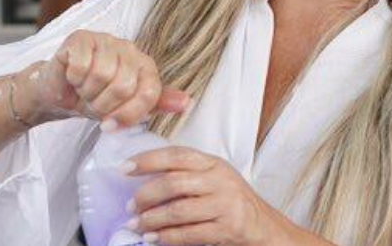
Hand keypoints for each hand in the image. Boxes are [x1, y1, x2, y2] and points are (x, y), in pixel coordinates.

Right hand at [17, 30, 190, 128]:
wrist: (61, 94)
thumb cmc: (96, 99)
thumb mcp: (127, 109)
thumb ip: (155, 104)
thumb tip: (186, 102)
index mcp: (145, 65)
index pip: (149, 92)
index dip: (129, 115)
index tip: (112, 125)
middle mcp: (129, 49)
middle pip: (124, 85)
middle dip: (103, 105)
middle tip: (94, 104)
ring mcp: (105, 40)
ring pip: (101, 75)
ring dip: (87, 92)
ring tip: (84, 91)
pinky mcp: (80, 38)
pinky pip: (81, 65)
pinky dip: (74, 79)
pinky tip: (73, 78)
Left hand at [126, 147, 295, 245]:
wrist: (266, 229)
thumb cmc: (235, 203)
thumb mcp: (215, 180)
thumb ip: (188, 175)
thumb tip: (145, 180)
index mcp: (213, 164)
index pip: (176, 155)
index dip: (148, 159)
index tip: (125, 168)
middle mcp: (220, 180)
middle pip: (173, 183)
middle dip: (146, 195)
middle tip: (131, 205)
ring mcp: (225, 204)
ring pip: (178, 210)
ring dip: (152, 220)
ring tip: (137, 224)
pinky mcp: (228, 228)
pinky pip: (190, 234)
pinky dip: (167, 237)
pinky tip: (153, 238)